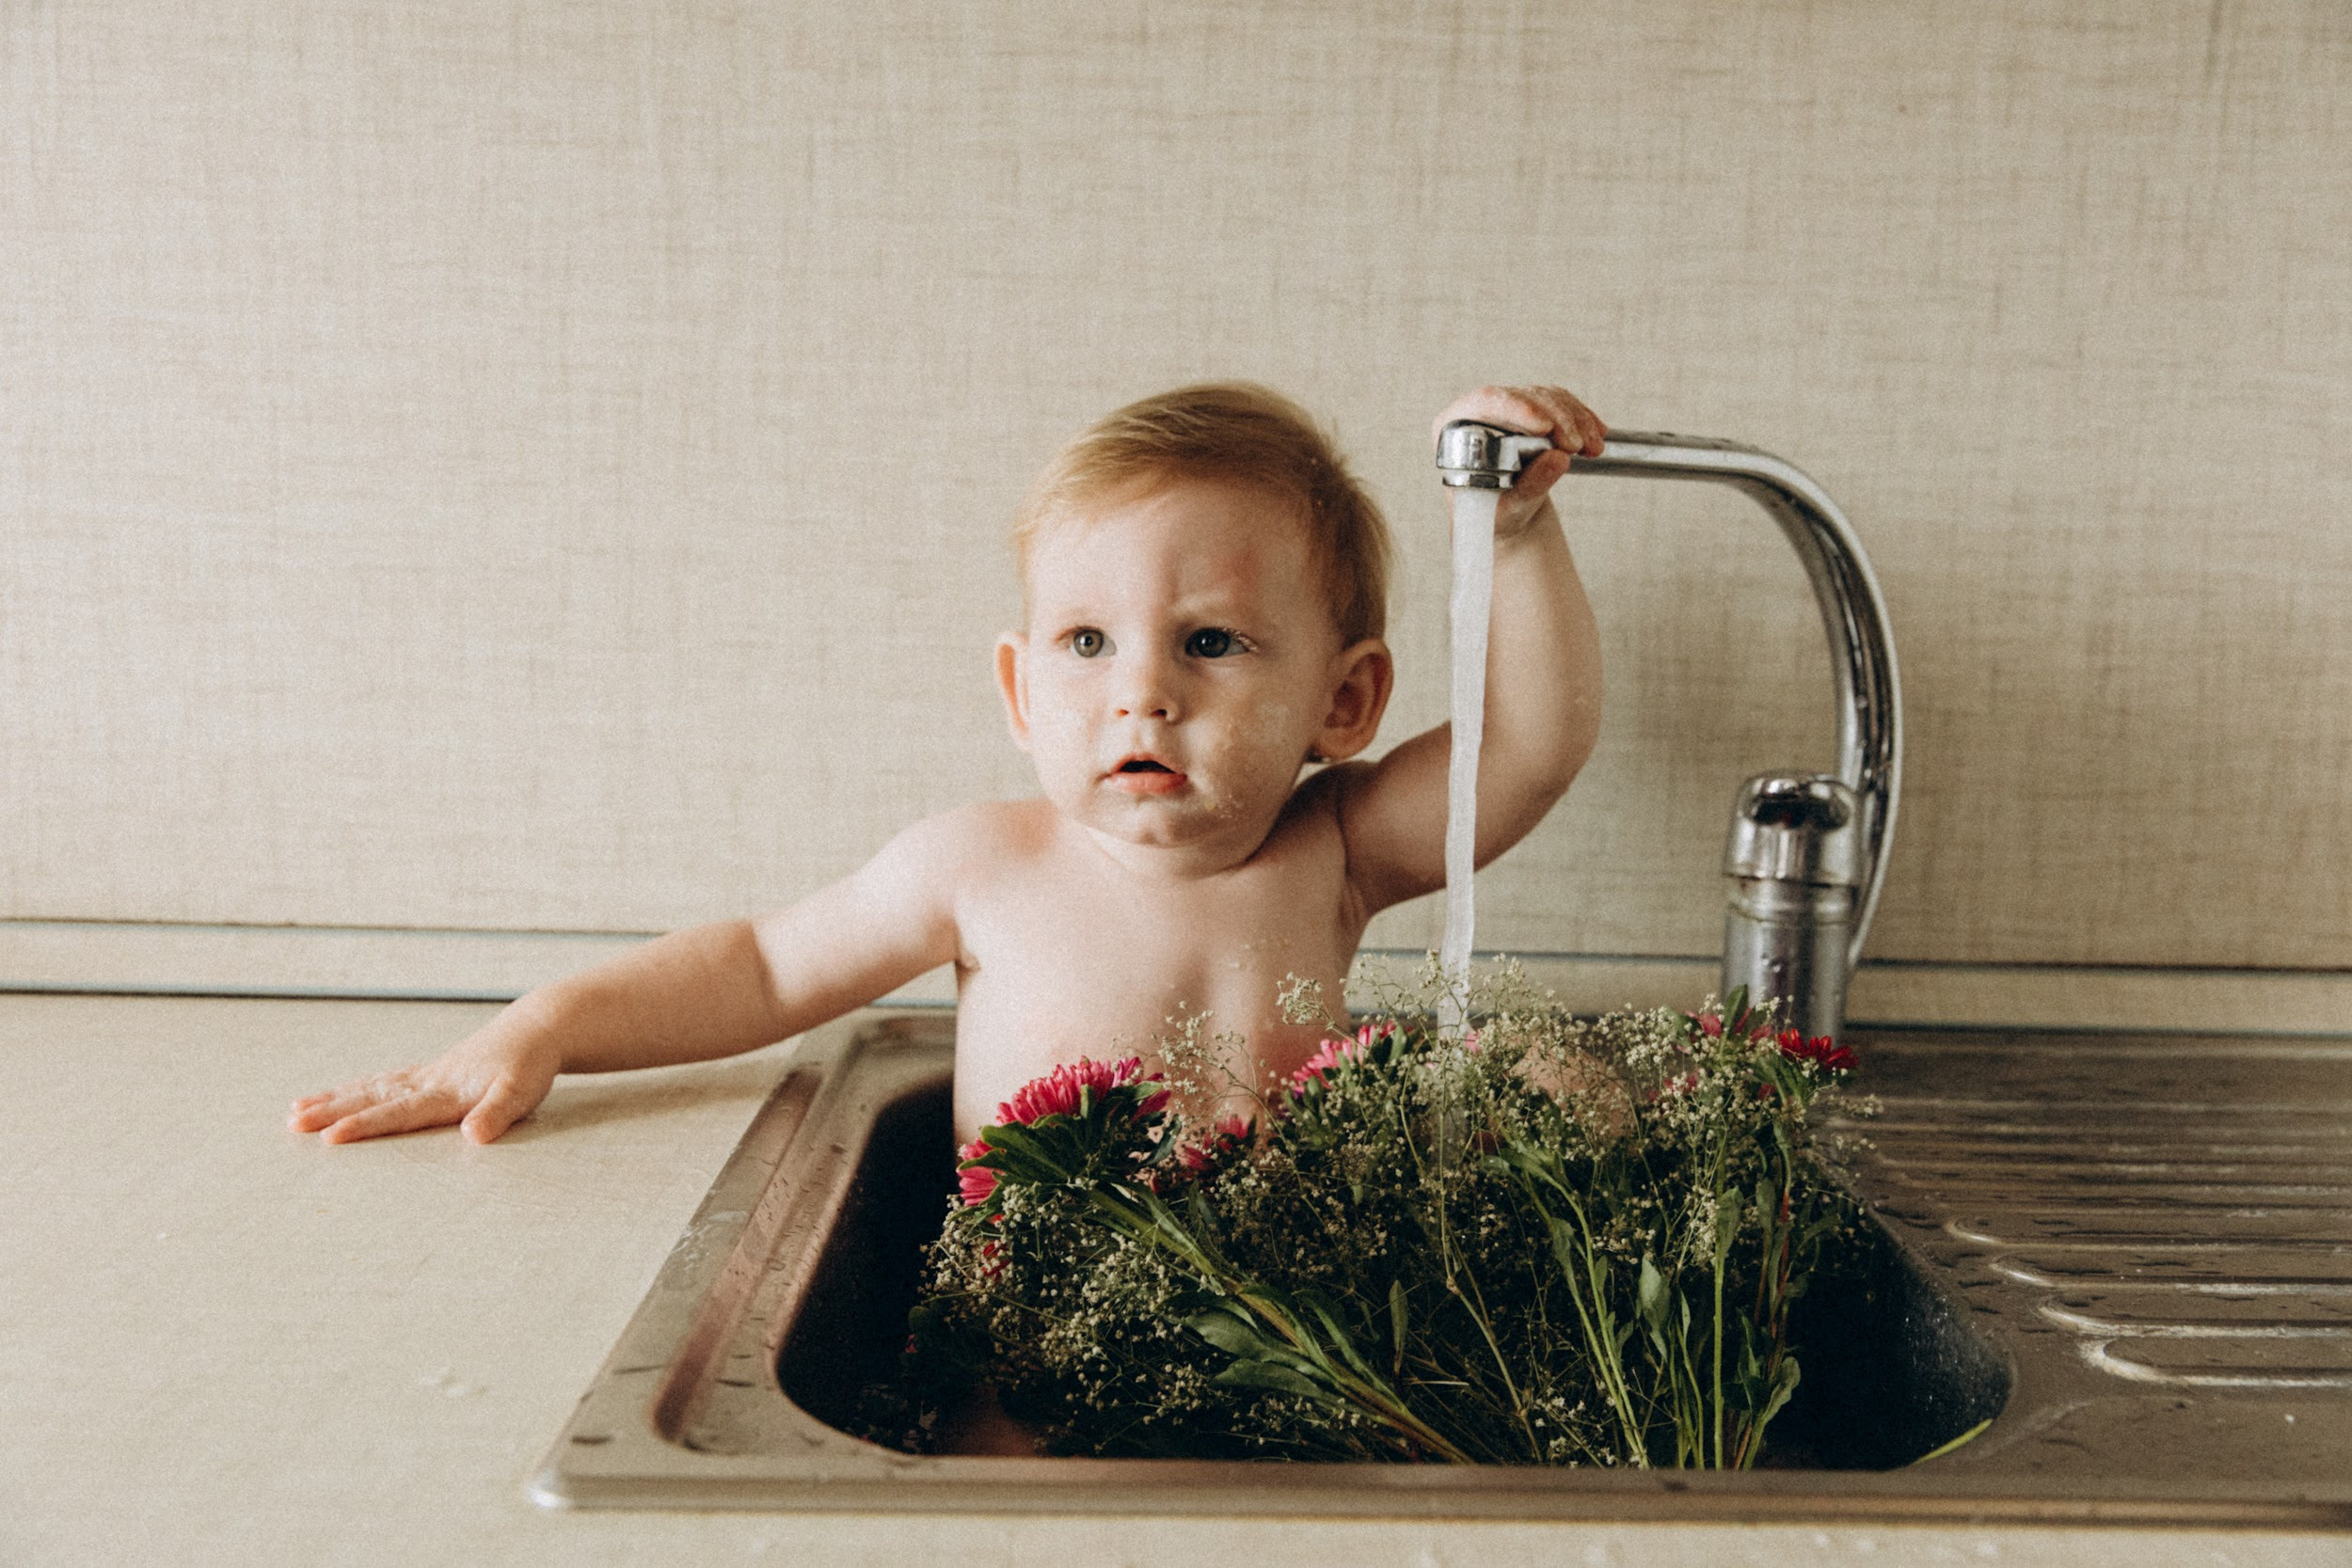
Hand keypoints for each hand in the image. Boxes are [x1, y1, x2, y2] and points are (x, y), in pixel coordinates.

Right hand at [287, 1012, 559, 1144]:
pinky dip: (356, 1088)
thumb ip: (498, 1114)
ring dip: (334, 1098)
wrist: (538, 1028)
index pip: (400, 1112)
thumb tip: (474, 1136)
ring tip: (295, 1109)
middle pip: (373, 1097)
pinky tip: (336, 1094)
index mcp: (448, 1090)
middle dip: (331, 1111)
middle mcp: (429, 1081)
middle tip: (292, 1123)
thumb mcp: (522, 1091)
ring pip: (371, 1087)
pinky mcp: (430, 1072)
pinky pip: (384, 1081)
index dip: (366, 1125)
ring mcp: (426, 1074)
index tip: (331, 1137)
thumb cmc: (529, 1064)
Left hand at [1434, 384, 1606, 538]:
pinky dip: (1582, 418)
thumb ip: (1528, 487)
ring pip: (1545, 397)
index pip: (1484, 402)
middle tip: (1577, 445)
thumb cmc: (1491, 513)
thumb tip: (1557, 459)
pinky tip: (1597, 434)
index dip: (1517, 408)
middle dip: (1557, 418)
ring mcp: (1508, 407)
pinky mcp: (1533, 409)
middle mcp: (1479, 410)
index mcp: (1454, 426)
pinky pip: (1560, 402)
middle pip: (1521, 397)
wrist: (1503, 514)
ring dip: (1576, 419)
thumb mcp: (1506, 510)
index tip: (1546, 427)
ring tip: (1593, 447)